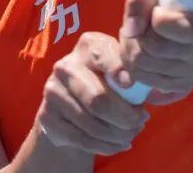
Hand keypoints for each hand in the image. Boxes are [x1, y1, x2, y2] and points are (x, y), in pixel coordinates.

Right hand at [35, 31, 150, 155]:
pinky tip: (117, 144)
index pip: (103, 56)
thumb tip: (146, 89)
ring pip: (91, 123)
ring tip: (130, 135)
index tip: (130, 84)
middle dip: (125, 117)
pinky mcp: (47, 116)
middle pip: (98, 98)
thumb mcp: (120, 69)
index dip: (117, 69)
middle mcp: (66, 65)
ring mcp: (52, 91)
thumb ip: (132, 74)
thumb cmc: (107, 81)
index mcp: (88, 45)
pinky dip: (105, 146)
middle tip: (140, 122)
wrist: (71, 101)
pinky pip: (81, 139)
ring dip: (117, 135)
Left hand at [116, 0, 192, 105]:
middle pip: (162, 52)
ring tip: (133, 39)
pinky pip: (155, 86)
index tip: (155, 12)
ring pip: (153, 71)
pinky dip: (139, 72)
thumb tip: (132, 30)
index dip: (160, 23)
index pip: (189, 32)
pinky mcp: (188, 84)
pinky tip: (139, 55)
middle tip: (130, 28)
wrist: (187, 10)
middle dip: (136, 39)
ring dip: (133, 54)